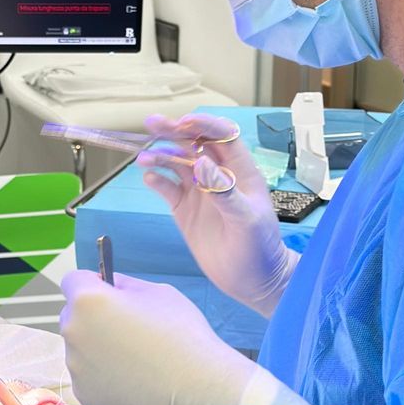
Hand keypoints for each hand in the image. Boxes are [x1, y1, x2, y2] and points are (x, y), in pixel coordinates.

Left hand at [60, 269, 316, 404]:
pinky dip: (103, 375)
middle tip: (126, 328)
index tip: (110, 294)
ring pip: (80, 348)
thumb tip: (109, 285)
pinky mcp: (84, 394)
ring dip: (97, 347)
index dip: (93, 284)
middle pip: (73, 315)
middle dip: (92, 316)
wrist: (196, 387)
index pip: (73, 280)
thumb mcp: (157, 291)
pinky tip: (132, 378)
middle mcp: (73, 331)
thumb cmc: (181, 333)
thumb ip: (124, 284)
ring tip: (134, 357)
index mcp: (88, 300)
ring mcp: (76, 367)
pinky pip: (88, 376)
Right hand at [137, 112, 294, 315]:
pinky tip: (149, 176)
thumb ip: (224, 192)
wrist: (252, 281)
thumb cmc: (259, 249)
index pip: (223, 137)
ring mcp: (200, 192)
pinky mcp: (185, 209)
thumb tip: (202, 162)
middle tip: (152, 124)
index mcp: (240, 172)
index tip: (184, 123)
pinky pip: (168, 187)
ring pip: (177, 163)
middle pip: (194, 144)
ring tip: (143, 157)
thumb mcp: (246, 220)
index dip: (204, 125)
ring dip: (161, 155)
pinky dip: (157, 179)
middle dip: (174, 131)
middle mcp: (218, 176)